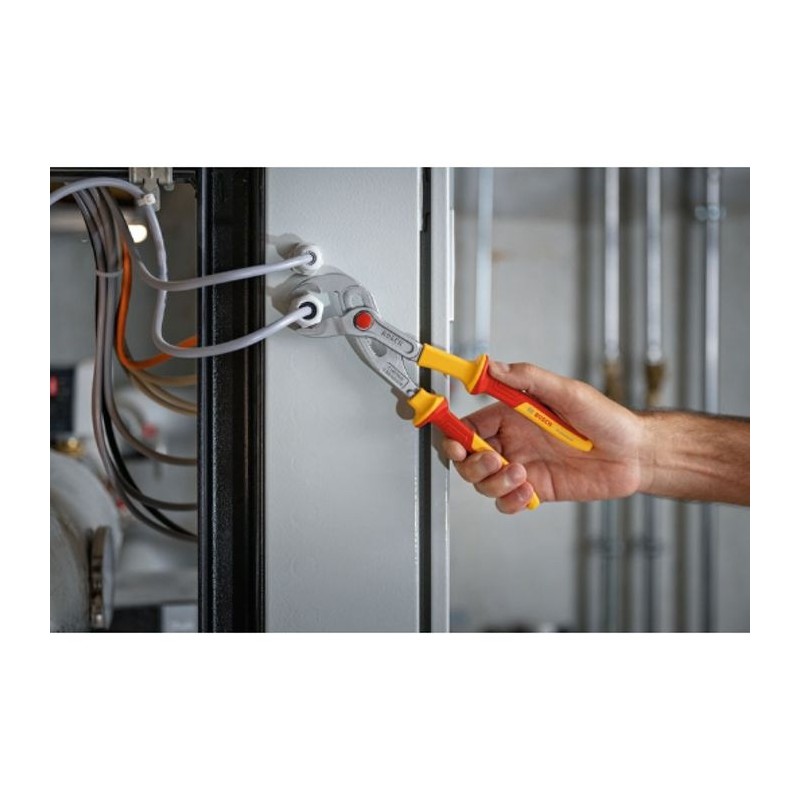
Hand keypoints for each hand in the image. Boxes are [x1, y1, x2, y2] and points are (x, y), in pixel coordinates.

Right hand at [441, 361, 646, 513]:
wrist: (635, 454)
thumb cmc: (606, 418)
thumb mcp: (567, 392)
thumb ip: (527, 379)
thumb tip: (491, 366)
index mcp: (511, 415)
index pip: (468, 426)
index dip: (454, 435)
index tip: (453, 441)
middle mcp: (512, 442)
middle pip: (467, 458)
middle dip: (471, 463)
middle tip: (492, 460)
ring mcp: (521, 467)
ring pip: (483, 483)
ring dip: (494, 482)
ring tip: (520, 475)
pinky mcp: (535, 490)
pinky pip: (506, 502)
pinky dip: (510, 501)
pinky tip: (527, 493)